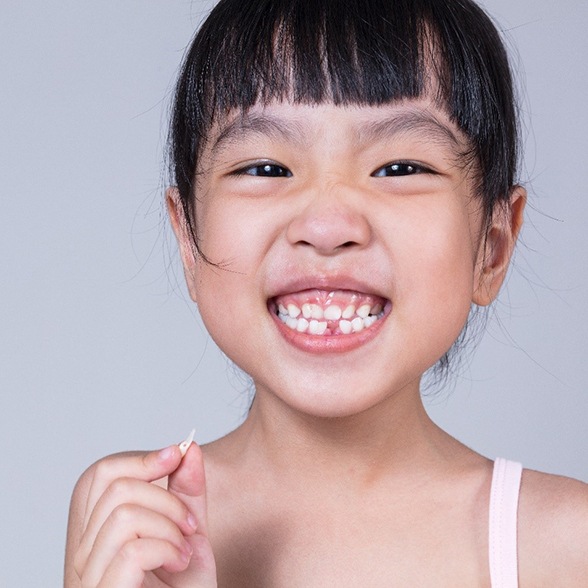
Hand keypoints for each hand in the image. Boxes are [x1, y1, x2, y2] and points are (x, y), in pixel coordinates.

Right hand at [71, 442, 216, 586]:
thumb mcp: (189, 532)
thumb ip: (187, 492)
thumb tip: (187, 448)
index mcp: (96, 534)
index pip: (99, 474)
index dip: (141, 458)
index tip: (177, 456)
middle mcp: (81, 556)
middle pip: (112, 485)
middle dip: (164, 495)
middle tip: (188, 523)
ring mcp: (87, 579)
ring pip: (124, 514)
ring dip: (169, 525)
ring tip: (184, 549)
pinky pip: (131, 550)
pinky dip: (166, 548)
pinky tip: (179, 563)